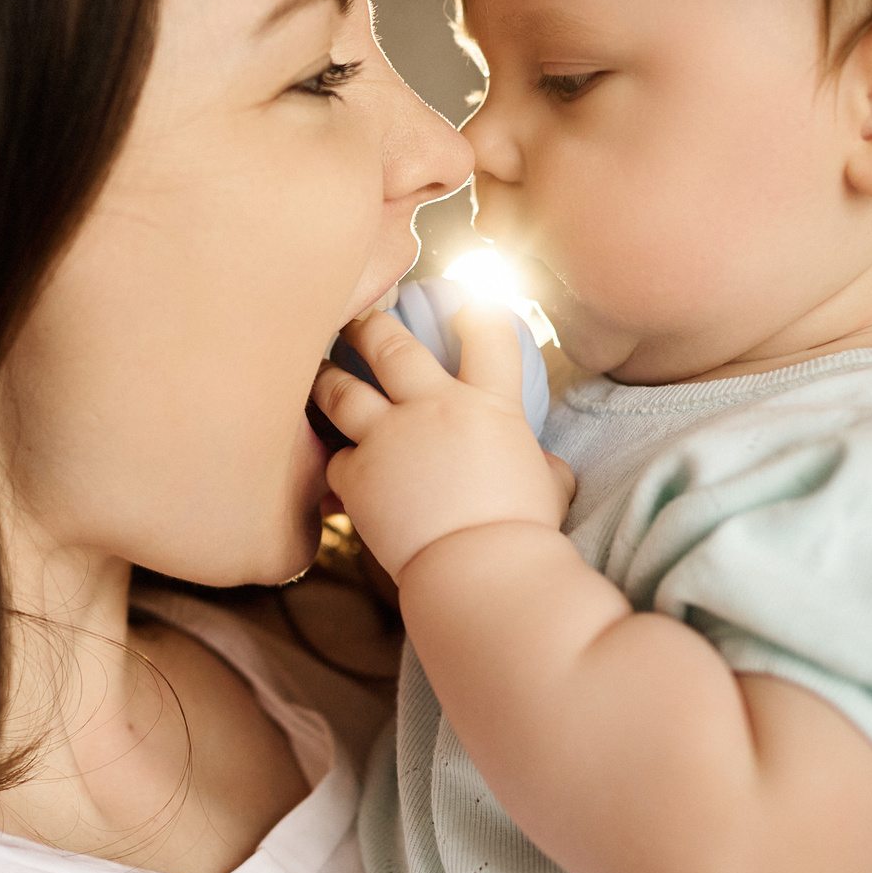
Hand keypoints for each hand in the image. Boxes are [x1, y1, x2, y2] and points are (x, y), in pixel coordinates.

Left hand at [310, 291, 573, 577]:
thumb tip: (546, 470)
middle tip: (358, 322)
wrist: (480, 569)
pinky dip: (338, 462)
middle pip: (389, 345)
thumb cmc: (524, 533)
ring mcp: (388, 437)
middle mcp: (433, 407)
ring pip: (340, 389)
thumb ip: (542, 466)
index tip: (464, 303)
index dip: (476, 310)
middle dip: (369, 326)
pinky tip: (339, 468)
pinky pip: (335, 457)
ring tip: (320, 375)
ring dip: (328, 379)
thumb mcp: (550, 487)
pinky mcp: (357, 474)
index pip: (488, 336)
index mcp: (489, 405)